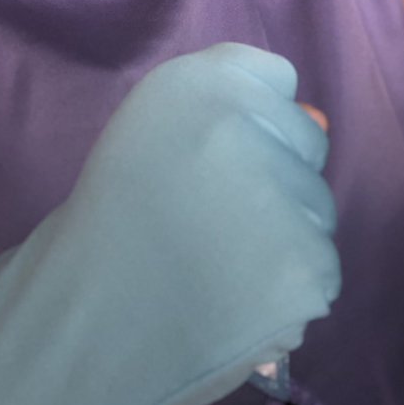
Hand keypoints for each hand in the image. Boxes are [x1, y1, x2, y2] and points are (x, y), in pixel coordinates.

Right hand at [56, 43, 340, 388]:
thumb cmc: (113, 226)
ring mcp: (280, 193)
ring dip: (284, 241)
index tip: (210, 160)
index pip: (275, 78)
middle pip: (307, 144)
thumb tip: (322, 122)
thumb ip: (238, 116)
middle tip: (209, 223)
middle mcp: (242, 121)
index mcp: (194, 81)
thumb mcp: (154, 133)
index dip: (250, 126)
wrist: (82, 326)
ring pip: (317, 211)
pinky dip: (287, 293)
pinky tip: (232, 305)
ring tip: (215, 270)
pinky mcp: (306, 265)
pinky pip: (321, 271)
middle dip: (275, 182)